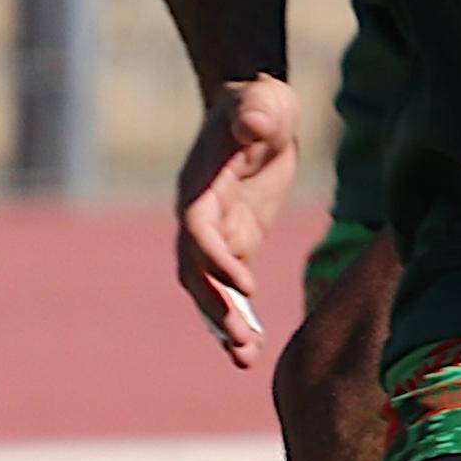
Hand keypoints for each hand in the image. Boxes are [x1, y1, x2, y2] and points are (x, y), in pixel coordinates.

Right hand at [172, 73, 301, 367]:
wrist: (258, 112)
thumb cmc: (260, 103)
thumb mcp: (264, 101)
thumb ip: (257, 112)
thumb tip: (252, 122)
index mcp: (198, 187)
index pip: (197, 231)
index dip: (216, 258)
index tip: (246, 285)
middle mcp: (197, 217)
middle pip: (196, 271)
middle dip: (215, 306)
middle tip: (240, 342)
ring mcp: (214, 233)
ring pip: (208, 288)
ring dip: (222, 323)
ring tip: (245, 359)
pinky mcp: (233, 242)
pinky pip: (229, 287)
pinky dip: (238, 315)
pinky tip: (252, 349)